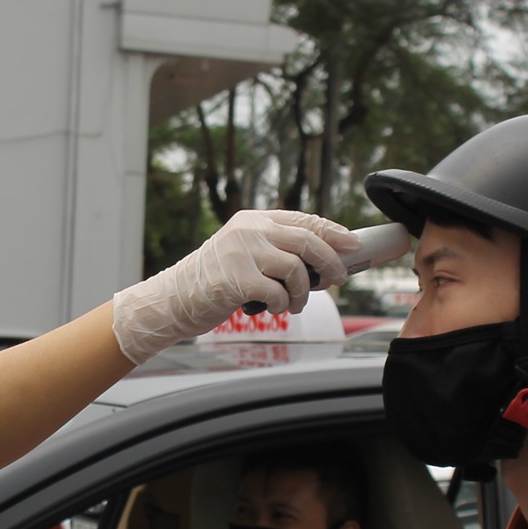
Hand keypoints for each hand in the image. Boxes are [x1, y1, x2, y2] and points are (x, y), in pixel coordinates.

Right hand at [112, 210, 359, 363]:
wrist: (174, 298)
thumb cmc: (214, 280)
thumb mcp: (244, 253)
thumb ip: (276, 249)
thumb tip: (324, 261)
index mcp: (254, 220)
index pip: (304, 220)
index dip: (333, 231)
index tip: (352, 244)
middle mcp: (249, 230)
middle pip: (307, 240)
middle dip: (330, 262)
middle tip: (338, 280)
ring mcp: (241, 253)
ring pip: (296, 269)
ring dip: (304, 292)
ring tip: (294, 304)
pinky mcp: (236, 279)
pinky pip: (278, 293)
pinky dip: (282, 305)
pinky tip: (272, 309)